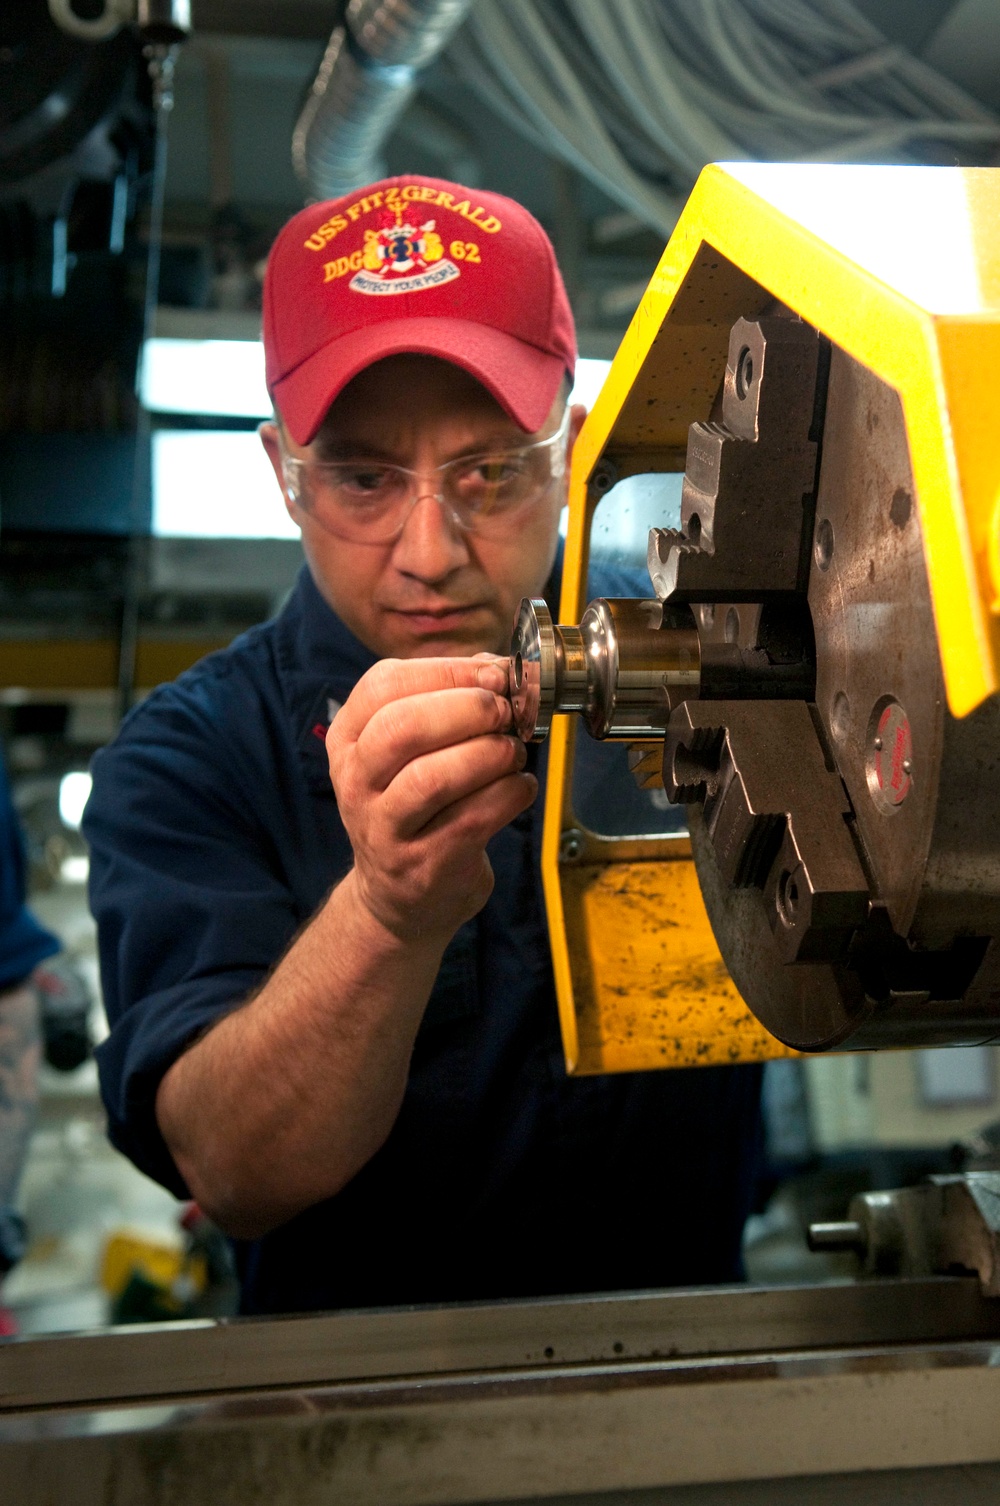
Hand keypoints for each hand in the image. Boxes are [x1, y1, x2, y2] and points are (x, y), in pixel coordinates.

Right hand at [326, 657, 536, 942]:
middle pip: (403, 728)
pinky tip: (520, 788)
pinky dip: (509, 795)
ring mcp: (385, 829)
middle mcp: (356, 783)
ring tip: (512, 753)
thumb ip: (444, 703)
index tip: (492, 673)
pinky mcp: (423, 866)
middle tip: (504, 711)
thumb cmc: (413, 808)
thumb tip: (496, 666)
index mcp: (348, 740)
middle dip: (467, 709)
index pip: (384, 685)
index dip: (446, 672)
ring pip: (434, 777)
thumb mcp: (408, 752)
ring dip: (489, 754)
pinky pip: (471, 820)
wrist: (398, 897)